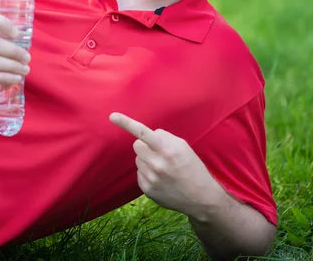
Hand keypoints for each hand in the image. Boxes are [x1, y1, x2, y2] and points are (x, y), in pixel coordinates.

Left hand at [109, 112, 224, 220]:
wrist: (201, 197)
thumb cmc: (192, 167)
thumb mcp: (183, 146)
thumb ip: (164, 138)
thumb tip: (146, 136)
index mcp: (167, 149)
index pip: (143, 132)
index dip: (126, 123)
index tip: (112, 116)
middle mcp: (157, 164)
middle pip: (137, 145)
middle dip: (145, 146)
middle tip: (158, 152)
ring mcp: (151, 178)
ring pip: (138, 159)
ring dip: (147, 160)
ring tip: (163, 168)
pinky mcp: (147, 190)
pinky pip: (139, 173)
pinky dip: (147, 173)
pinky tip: (161, 178)